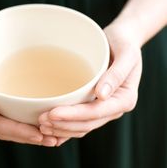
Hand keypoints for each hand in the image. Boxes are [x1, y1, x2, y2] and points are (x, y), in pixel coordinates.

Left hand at [38, 23, 141, 145]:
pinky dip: (67, 126)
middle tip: (41, 121)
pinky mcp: (96, 103)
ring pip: (83, 126)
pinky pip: (81, 120)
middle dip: (64, 125)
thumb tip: (101, 95)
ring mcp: (105, 108)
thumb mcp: (126, 53)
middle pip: (87, 123)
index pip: (96, 112)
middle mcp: (114, 107)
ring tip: (42, 126)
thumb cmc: (124, 43)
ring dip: (63, 128)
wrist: (123, 40)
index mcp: (124, 98)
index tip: (52, 113)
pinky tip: (52, 126)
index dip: (73, 116)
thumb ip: (116, 74)